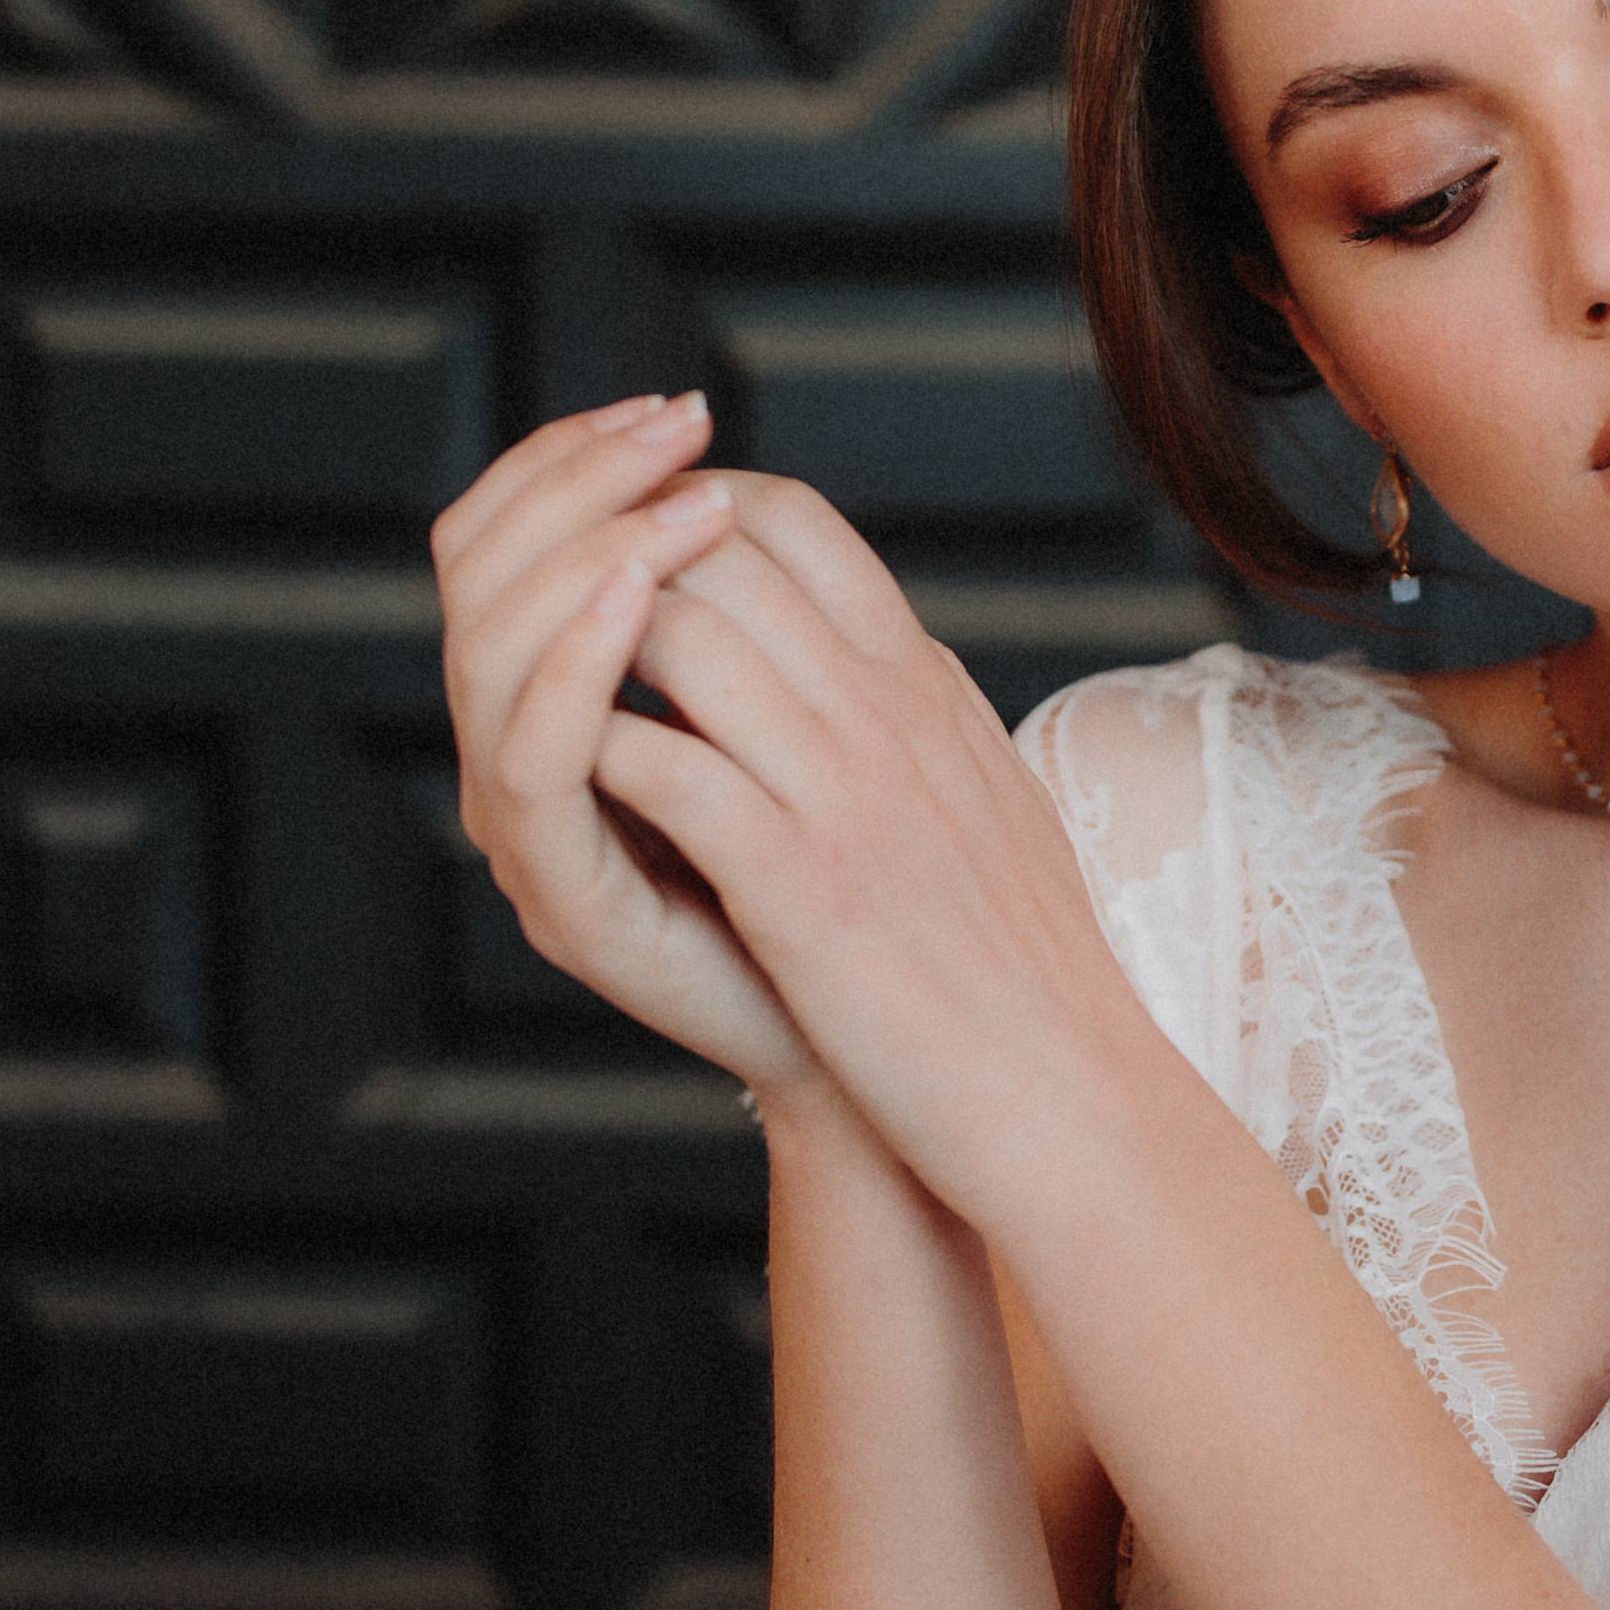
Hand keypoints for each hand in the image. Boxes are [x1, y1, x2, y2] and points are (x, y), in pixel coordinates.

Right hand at [431, 395, 809, 1096]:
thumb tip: (737, 487)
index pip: (508, 540)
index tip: (673, 409)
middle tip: (675, 436)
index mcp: (562, 703)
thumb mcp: (803, 717)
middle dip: (575, 484)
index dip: (571, 460)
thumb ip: (743, 622)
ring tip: (684, 509)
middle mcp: (522, 759)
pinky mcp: (565, 902)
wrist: (894, 1045)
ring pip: (486, 655)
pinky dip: (576, 664)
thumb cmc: (859, 877)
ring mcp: (532, 836)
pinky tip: (641, 595)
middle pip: (477, 576)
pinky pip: (533, 760)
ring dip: (586, 558)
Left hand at [598, 470, 1144, 1220]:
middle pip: (714, 553)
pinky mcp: (800, 884)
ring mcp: (843, 789)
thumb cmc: (1024, 967)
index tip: (624, 568)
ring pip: (677, 635)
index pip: (787, 519)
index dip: (680, 518)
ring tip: (539, 709)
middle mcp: (885, 709)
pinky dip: (596, 758)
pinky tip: (566, 795)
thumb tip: (874, 661)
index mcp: (922, 682)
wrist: (1070, 1091)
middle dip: (607, 572)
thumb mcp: (983, 795)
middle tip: (544, 635)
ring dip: (586, 658)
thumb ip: (916, 718)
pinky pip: (663, 768)